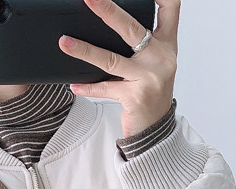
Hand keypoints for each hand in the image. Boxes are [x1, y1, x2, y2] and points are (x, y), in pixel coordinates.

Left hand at [59, 0, 179, 137]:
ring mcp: (149, 78)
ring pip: (112, 59)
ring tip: (64, 42)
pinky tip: (74, 85)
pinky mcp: (135, 97)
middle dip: (108, 11)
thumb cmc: (151, 92)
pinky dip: (88, 87)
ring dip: (85, 50)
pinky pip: (106, 88)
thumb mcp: (154, 62)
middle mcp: (161, 58)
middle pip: (132, 28)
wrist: (156, 129)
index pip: (170, 8)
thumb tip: (110, 18)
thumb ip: (143, 40)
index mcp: (167, 44)